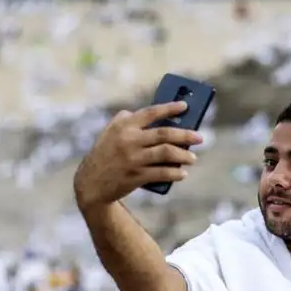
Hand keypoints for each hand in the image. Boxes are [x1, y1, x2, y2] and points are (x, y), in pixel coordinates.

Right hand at [74, 101, 202, 209]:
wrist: (91, 183)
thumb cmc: (106, 154)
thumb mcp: (110, 132)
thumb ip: (128, 120)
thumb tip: (159, 116)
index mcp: (124, 125)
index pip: (151, 113)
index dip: (170, 108)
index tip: (185, 106)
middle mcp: (129, 140)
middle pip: (164, 134)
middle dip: (185, 135)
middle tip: (199, 138)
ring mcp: (133, 159)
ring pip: (166, 153)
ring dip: (184, 155)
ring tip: (192, 158)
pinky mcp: (136, 176)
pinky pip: (162, 173)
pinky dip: (175, 173)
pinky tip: (183, 173)